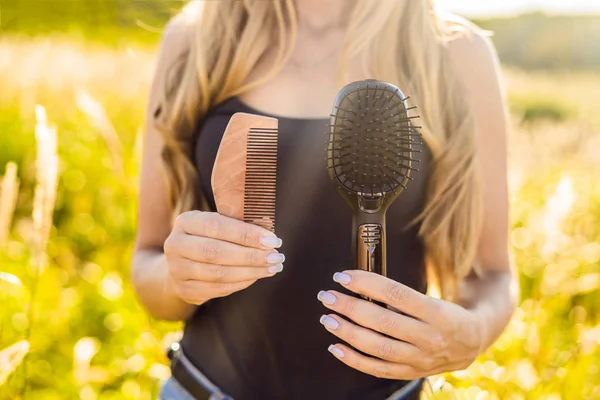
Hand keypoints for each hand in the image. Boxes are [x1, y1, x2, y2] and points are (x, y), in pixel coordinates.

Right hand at [164, 211, 283, 304]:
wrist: (181, 263)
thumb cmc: (209, 237)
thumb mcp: (215, 224)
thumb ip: (237, 225)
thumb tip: (269, 236)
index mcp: (185, 221)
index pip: (217, 226)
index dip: (246, 234)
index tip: (272, 240)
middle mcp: (175, 245)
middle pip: (217, 252)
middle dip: (251, 256)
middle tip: (277, 256)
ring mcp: (177, 270)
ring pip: (219, 273)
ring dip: (251, 271)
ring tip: (273, 267)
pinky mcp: (186, 289)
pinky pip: (219, 289)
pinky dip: (242, 283)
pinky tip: (257, 276)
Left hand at [317, 270, 484, 379]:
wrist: (474, 341)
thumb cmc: (445, 312)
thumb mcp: (432, 299)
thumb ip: (400, 296)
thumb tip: (360, 285)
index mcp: (438, 312)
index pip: (395, 294)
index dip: (366, 283)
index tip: (343, 276)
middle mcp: (430, 338)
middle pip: (383, 321)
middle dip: (349, 307)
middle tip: (327, 296)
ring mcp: (421, 360)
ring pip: (378, 347)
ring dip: (347, 333)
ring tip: (328, 319)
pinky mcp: (412, 373)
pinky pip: (378, 369)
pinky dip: (354, 360)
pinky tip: (336, 347)